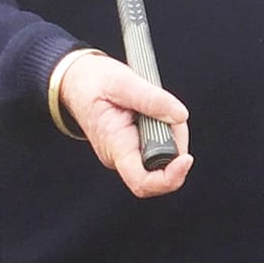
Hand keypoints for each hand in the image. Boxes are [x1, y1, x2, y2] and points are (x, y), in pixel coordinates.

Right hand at [57, 52, 194, 198]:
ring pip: (166, 156)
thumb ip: (150, 98)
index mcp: (114, 146)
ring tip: (157, 104)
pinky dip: (168, 130)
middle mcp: (121, 157)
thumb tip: (181, 115)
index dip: (169, 178)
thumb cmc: (94, 81)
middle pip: (163, 168)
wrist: (77, 80)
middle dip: (177, 142)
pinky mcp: (135, 147)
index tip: (187, 158)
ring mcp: (128, 154)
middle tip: (168, 110)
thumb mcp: (121, 81)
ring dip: (173, 132)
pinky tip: (157, 111)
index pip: (142, 182)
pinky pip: (162, 146)